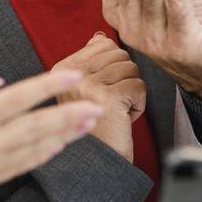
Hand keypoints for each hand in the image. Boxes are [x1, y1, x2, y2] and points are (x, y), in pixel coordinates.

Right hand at [0, 70, 102, 197]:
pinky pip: (27, 164)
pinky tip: (62, 144)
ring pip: (39, 147)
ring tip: (90, 123)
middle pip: (38, 125)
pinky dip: (48, 153)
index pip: (19, 98)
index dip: (49, 86)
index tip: (74, 76)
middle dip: (71, 115)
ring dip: (67, 134)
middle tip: (98, 106)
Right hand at [52, 32, 146, 161]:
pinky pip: (139, 85)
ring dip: (132, 93)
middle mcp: (71, 75)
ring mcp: (88, 86)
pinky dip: (139, 104)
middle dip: (125, 79)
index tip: (103, 91)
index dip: (114, 67)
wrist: (96, 165)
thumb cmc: (95, 127)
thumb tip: (99, 36)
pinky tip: (123, 119)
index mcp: (62, 69)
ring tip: (115, 112)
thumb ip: (91, 61)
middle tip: (111, 105)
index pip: (103, 44)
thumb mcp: (86, 91)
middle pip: (120, 54)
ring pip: (132, 69)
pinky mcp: (107, 98)